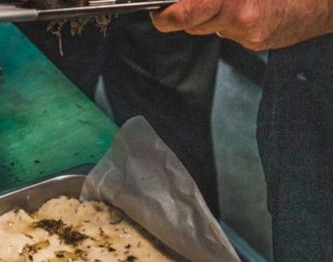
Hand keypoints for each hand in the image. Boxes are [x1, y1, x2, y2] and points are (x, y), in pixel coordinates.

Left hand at [150, 0, 332, 50]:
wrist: (327, 1)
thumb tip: (183, 1)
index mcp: (234, 2)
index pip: (182, 15)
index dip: (165, 14)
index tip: (159, 11)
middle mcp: (239, 20)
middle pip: (191, 24)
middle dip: (188, 11)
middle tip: (195, 0)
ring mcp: (248, 36)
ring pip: (209, 28)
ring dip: (210, 14)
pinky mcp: (256, 43)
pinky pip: (229, 33)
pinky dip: (229, 20)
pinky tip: (247, 7)